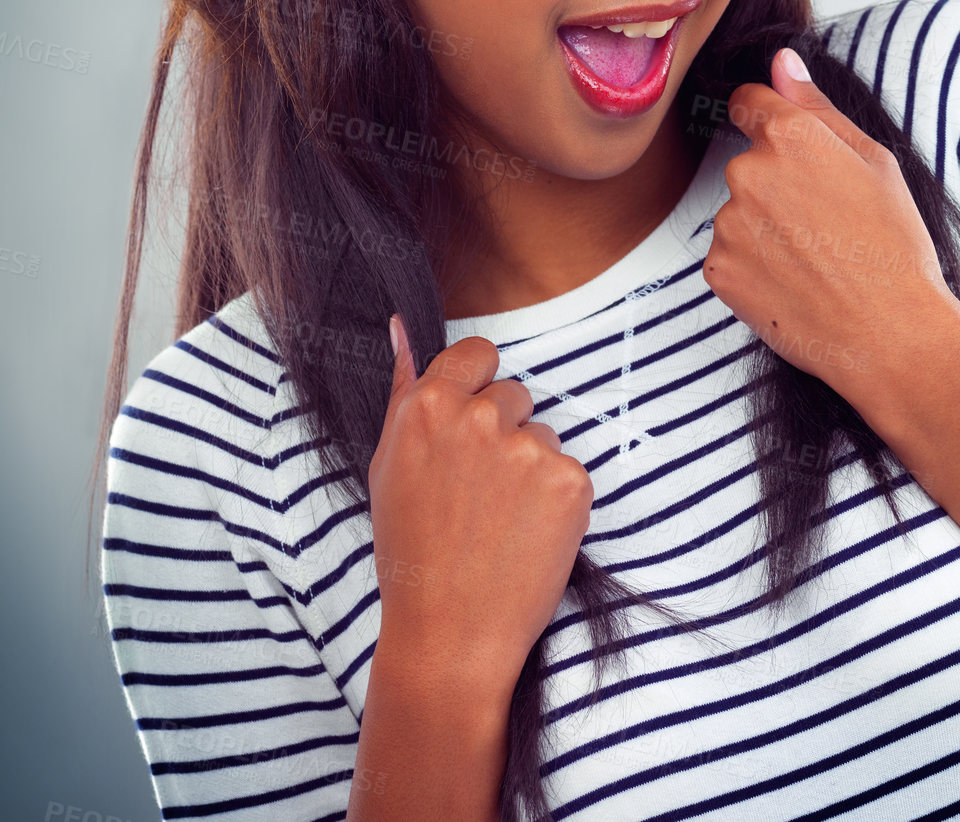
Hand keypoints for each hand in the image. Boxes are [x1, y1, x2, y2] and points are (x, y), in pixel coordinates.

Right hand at [367, 316, 593, 694]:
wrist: (450, 634)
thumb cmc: (413, 551)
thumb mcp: (389, 465)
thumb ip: (404, 387)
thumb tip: (401, 325)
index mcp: (429, 406)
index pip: (478, 353)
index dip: (477, 387)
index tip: (471, 424)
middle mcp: (479, 418)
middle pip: (514, 393)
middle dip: (503, 431)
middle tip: (478, 492)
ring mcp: (528, 448)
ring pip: (543, 433)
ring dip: (530, 466)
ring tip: (499, 520)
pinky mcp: (570, 481)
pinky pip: (569, 469)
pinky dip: (556, 499)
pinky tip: (526, 534)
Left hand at [702, 46, 959, 421]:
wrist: (890, 335)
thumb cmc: (894, 247)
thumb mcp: (875, 162)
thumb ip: (816, 107)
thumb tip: (781, 61)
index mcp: (789, 136)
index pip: (749, 103)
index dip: (772, 125)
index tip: (797, 156)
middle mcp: (747, 172)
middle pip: (748, 164)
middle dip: (777, 185)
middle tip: (826, 223)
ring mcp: (727, 224)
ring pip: (739, 213)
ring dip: (765, 229)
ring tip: (815, 259)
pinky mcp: (718, 269)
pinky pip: (729, 255)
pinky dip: (754, 267)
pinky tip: (795, 283)